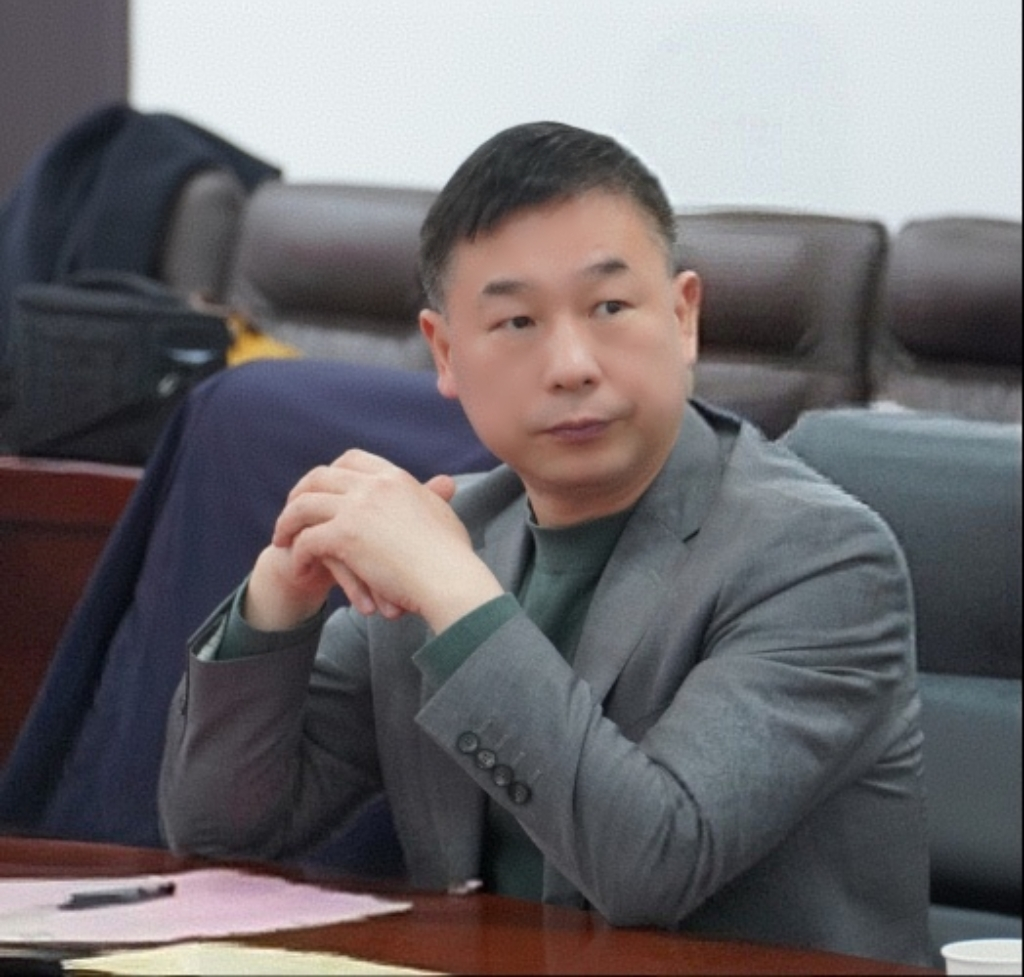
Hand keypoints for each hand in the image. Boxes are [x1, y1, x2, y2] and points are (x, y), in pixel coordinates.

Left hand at [248, 451, 501, 632]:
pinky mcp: (345, 536)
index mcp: (394, 477)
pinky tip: (300, 569)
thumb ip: (434, 494)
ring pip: (303, 506)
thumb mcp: (443, 512)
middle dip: (300, 494)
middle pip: (319, 477)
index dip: (330, 474)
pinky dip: (297, 555)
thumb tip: (444, 484)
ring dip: (287, 523)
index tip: (322, 492)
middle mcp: (373, 485)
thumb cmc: (454, 555)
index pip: (350, 460)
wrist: (450, 579)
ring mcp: (357, 508)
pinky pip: (306, 540)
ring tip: (282, 541)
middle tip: (292, 515)